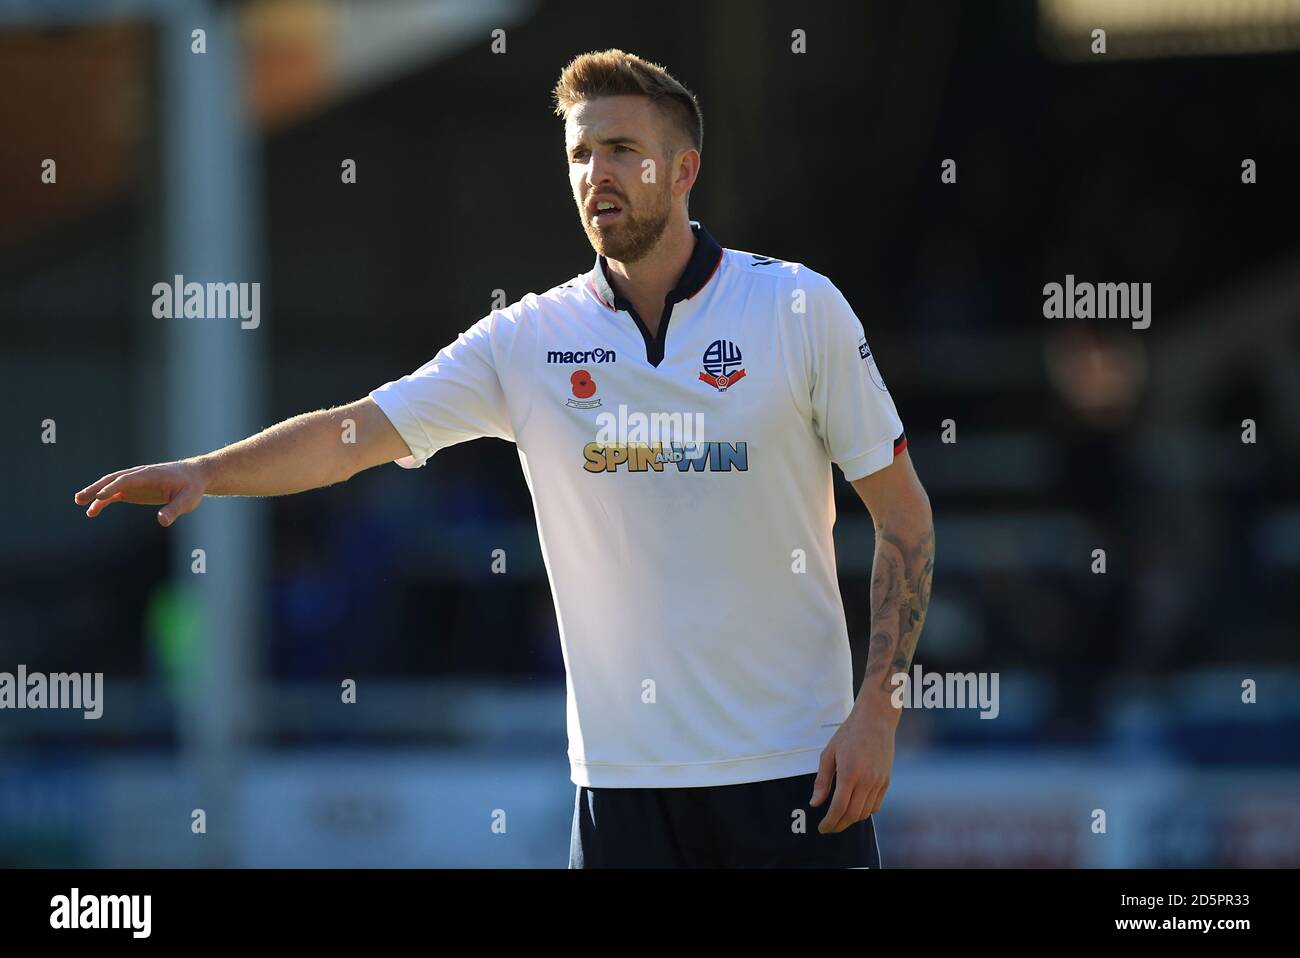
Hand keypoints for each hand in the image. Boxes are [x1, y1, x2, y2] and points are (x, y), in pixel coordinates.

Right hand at [74, 459, 208, 526]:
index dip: (113, 487)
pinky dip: (102, 501)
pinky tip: (92, 512)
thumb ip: (175, 510)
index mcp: (150, 475)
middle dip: (95, 488)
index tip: (99, 496)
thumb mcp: (187, 500)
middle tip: (79, 499)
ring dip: (94, 493)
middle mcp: (138, 476)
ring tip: (79, 503)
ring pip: (110, 486)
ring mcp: (134, 483)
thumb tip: (162, 521)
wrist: (194, 477)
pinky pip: (114, 494)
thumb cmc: (191, 487)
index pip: (127, 480)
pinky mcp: (134, 490)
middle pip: (113, 480)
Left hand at [809, 707, 896, 832]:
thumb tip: (815, 803)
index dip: (829, 822)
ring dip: (852, 820)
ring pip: (866, 813)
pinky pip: (876, 805)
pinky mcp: (886, 781)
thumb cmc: (849, 733)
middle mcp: (867, 780)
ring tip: (840, 818)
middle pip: (853, 815)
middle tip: (829, 827)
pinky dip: (865, 812)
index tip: (822, 828)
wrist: (876, 720)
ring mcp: (879, 782)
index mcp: (849, 773)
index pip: (839, 808)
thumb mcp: (829, 753)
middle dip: (839, 825)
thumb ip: (822, 781)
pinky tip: (855, 808)